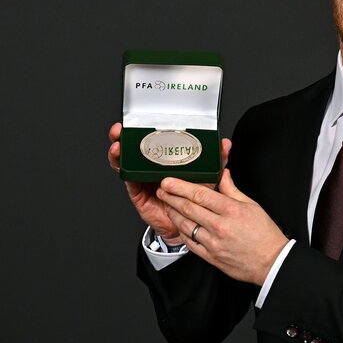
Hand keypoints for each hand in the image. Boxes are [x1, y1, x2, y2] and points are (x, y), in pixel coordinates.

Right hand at [108, 122, 230, 243]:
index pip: (153, 140)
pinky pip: (126, 177)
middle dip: (125, 135)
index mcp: (166, 160)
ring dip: (118, 149)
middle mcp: (151, 166)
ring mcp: (142, 177)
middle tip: (122, 128)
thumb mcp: (206, 177)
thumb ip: (215, 160)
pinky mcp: (136, 190)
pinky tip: (120, 159)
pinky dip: (121, 167)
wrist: (187, 223)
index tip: (142, 119)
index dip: (145, 128)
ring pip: (125, 159)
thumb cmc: (193, 200)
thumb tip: (225, 145)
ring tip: (118, 141)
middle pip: (134, 146)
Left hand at [156, 168, 288, 283]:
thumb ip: (231, 189)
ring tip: (167, 204)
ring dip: (173, 213)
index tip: (169, 181)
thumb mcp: (251, 205)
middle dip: (171, 197)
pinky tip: (179, 224)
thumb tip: (222, 174)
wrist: (271, 262)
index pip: (200, 194)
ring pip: (185, 225)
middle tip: (162, 189)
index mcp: (231, 210)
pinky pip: (189, 242)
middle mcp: (220, 226)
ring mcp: (213, 243)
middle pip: (188, 208)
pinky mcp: (210, 256)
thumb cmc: (264, 234)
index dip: (180, 186)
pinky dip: (182, 232)